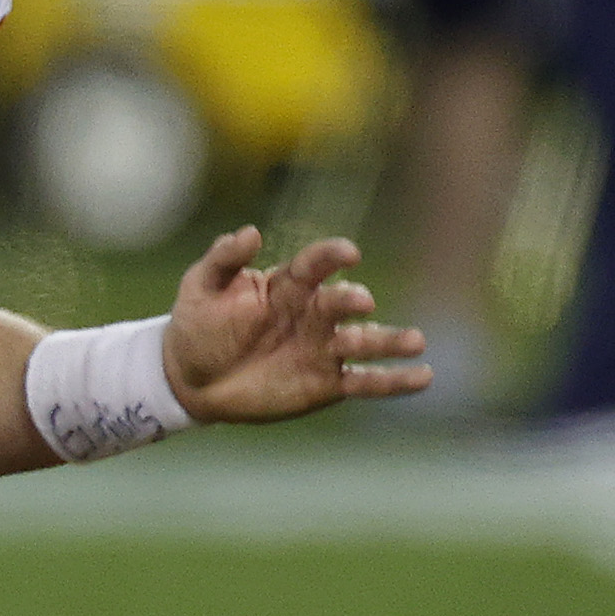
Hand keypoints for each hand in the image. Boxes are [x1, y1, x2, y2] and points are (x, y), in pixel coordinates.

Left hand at [164, 226, 430, 423]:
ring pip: (365, 342)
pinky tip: (424, 376)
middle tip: (361, 303)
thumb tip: (249, 232)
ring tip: (415, 342)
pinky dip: (396, 381)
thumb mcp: (199, 287)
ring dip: (390, 341)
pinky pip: (367, 382)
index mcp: (288, 285)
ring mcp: (325, 348)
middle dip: (353, 301)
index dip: (331, 256)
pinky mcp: (329, 383)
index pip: (315, 265)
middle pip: (342, 303)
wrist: (190, 379)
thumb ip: (223, 259)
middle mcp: (314, 313)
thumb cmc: (197, 325)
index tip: (347, 253)